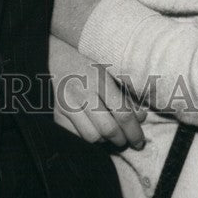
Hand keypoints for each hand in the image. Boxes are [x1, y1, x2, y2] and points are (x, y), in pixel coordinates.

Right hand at [49, 35, 146, 149]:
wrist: (59, 56)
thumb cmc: (91, 64)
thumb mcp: (111, 72)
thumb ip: (126, 95)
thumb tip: (141, 119)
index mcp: (99, 78)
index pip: (122, 113)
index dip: (134, 131)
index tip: (139, 141)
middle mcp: (81, 92)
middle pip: (108, 129)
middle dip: (122, 139)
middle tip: (127, 140)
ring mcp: (66, 104)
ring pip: (91, 137)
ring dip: (105, 140)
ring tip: (110, 134)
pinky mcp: (57, 113)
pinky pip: (75, 136)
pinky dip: (87, 138)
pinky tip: (93, 130)